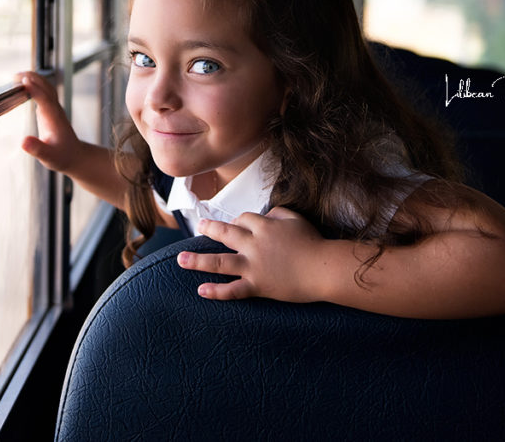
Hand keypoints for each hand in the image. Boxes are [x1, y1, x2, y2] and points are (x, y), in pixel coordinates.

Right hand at [18, 71, 81, 173]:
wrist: (74, 156)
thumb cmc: (62, 157)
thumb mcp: (48, 157)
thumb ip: (37, 149)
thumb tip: (23, 142)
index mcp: (54, 119)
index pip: (45, 100)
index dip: (35, 90)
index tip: (23, 81)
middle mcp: (55, 110)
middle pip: (47, 88)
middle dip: (33, 78)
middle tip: (15, 76)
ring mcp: (53, 108)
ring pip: (46, 87)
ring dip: (33, 79)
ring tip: (16, 77)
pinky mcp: (50, 110)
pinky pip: (43, 92)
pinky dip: (34, 85)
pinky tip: (23, 85)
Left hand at [177, 207, 326, 302]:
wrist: (324, 269)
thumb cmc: (314, 243)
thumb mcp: (296, 220)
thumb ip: (278, 213)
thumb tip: (265, 215)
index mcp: (264, 226)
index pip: (242, 219)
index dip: (236, 221)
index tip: (235, 226)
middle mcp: (253, 245)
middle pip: (224, 233)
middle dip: (209, 229)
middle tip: (199, 227)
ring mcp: (253, 266)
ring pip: (220, 262)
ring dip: (198, 261)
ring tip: (181, 260)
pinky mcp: (257, 286)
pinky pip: (233, 290)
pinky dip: (216, 291)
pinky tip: (201, 290)